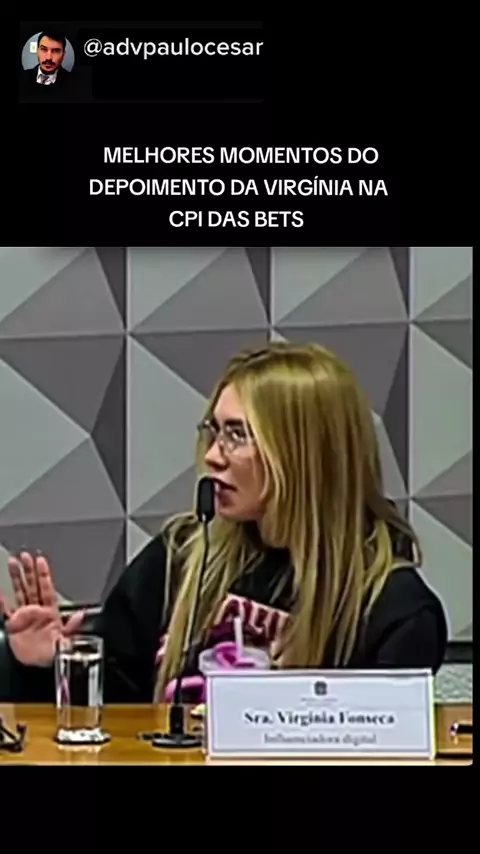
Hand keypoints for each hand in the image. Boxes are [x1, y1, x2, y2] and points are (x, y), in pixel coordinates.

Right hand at [0, 551, 83, 666]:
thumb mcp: (66, 641)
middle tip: (25, 556)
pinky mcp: (13, 626)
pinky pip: (6, 611)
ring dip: (16, 578)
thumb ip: (72, 628)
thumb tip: (80, 616)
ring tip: (13, 563)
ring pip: (20, 593)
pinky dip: (2, 602)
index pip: (46, 589)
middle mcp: (37, 611)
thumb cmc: (54, 654)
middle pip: (32, 586)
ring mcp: (24, 617)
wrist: (39, 668)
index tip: (40, 561)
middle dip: (29, 571)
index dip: (43, 575)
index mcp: (50, 612)